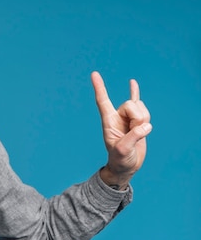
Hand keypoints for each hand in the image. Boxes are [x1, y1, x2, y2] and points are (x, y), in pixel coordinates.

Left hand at [92, 71, 151, 188]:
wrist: (126, 166)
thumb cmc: (121, 160)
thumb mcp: (124, 151)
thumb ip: (133, 137)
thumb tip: (145, 126)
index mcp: (109, 122)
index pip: (102, 101)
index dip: (99, 88)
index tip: (94, 74)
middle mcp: (117, 117)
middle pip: (132, 105)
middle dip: (138, 118)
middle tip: (135, 134)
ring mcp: (127, 117)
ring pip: (142, 109)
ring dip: (144, 122)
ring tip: (138, 135)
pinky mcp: (136, 120)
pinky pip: (137, 102)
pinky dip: (135, 92)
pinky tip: (132, 82)